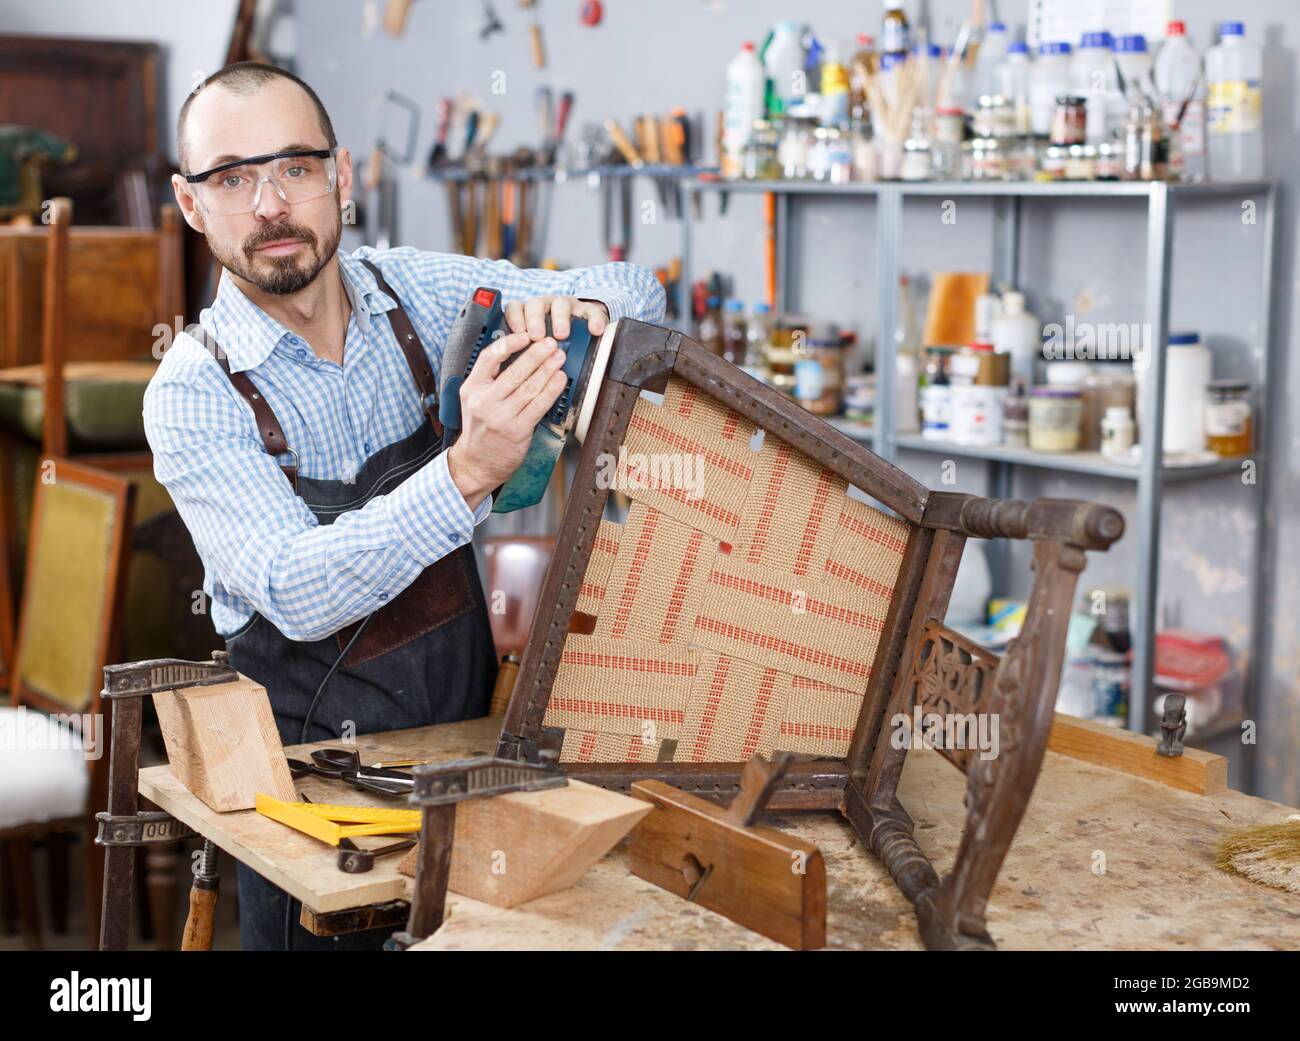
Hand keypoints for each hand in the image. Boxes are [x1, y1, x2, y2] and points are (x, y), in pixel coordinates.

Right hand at [446, 331, 567, 509]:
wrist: (476, 463)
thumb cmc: (480, 429)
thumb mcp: (474, 400)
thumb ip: (489, 379)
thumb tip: (517, 354)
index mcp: (472, 389)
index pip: (489, 358)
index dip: (509, 343)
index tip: (525, 335)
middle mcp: (484, 402)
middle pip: (513, 372)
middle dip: (535, 354)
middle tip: (550, 342)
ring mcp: (500, 417)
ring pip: (528, 388)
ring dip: (547, 370)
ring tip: (559, 357)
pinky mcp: (516, 430)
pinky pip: (538, 406)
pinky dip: (551, 391)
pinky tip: (560, 380)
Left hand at [502, 295, 609, 341]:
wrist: (582, 332)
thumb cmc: (550, 343)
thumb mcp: (532, 346)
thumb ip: (521, 350)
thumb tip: (505, 364)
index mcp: (528, 314)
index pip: (516, 307)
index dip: (515, 318)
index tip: (518, 332)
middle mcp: (546, 306)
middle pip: (536, 304)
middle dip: (535, 320)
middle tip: (537, 336)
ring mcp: (567, 306)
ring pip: (560, 304)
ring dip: (560, 319)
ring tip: (561, 335)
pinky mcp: (587, 310)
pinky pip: (591, 312)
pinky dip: (594, 320)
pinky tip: (595, 331)